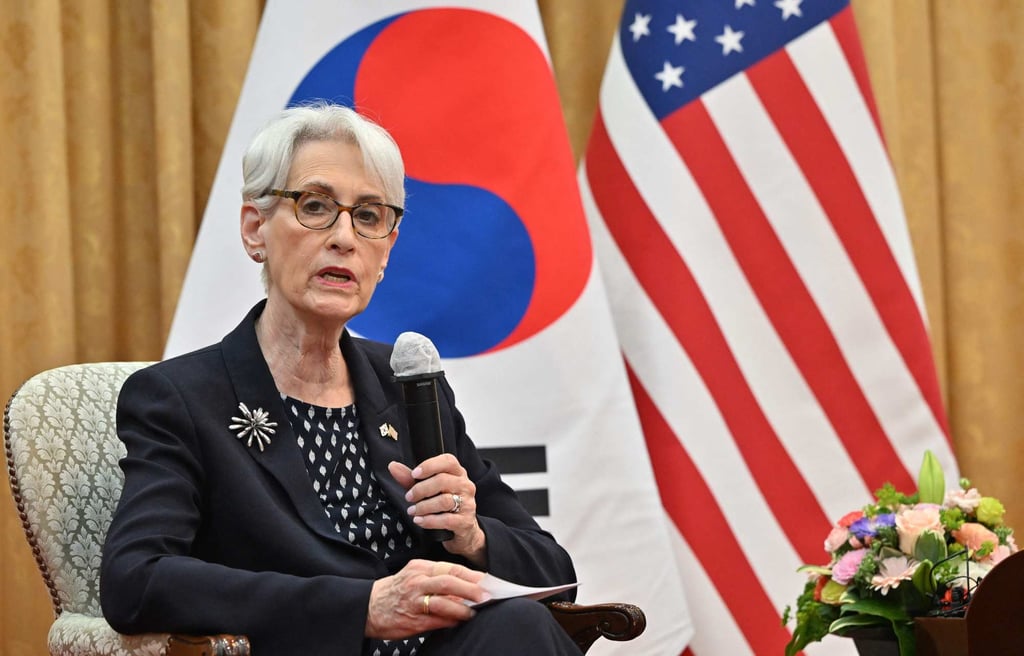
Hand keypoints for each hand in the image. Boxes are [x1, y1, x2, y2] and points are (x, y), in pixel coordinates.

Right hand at [366, 559, 487, 639]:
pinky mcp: (412, 619)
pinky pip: (436, 620)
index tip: (488, 581)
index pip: (452, 568)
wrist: (368, 607)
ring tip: (474, 611)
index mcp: (420, 568)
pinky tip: (459, 621)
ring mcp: (414, 600)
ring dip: (463, 607)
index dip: (472, 575)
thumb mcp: (415, 577)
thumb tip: (467, 589)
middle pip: (449, 581)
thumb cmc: (396, 591)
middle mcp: (417, 581)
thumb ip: (438, 580)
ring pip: (443, 601)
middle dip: (472, 588)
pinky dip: (450, 620)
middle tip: (488, 595)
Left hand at [388, 455, 486, 564]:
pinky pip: (446, 519)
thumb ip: (410, 479)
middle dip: (421, 489)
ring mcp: (468, 504)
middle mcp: (465, 486)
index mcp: (457, 473)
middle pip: (443, 480)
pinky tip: (419, 520)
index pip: (448, 461)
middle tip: (409, 497)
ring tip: (412, 510)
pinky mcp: (465, 521)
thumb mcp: (428, 490)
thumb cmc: (445, 506)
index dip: (429, 465)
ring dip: (423, 506)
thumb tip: (393, 466)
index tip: (414, 474)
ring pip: (444, 501)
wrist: (463, 531)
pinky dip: (429, 520)